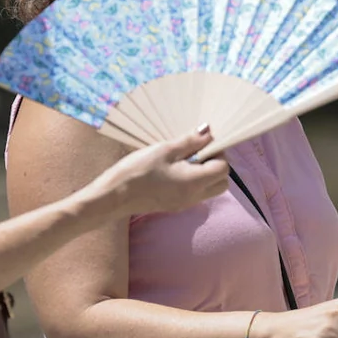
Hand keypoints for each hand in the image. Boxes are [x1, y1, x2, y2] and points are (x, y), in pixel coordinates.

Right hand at [92, 126, 229, 218]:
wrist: (114, 197)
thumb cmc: (138, 171)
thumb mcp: (164, 150)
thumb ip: (190, 142)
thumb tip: (209, 132)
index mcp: (195, 182)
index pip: (223, 169)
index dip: (217, 153)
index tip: (202, 142)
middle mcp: (194, 197)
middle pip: (221, 182)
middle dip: (215, 164)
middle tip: (196, 150)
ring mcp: (184, 203)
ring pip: (209, 188)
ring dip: (204, 172)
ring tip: (183, 158)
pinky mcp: (174, 205)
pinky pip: (195, 192)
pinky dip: (193, 180)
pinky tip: (173, 169)